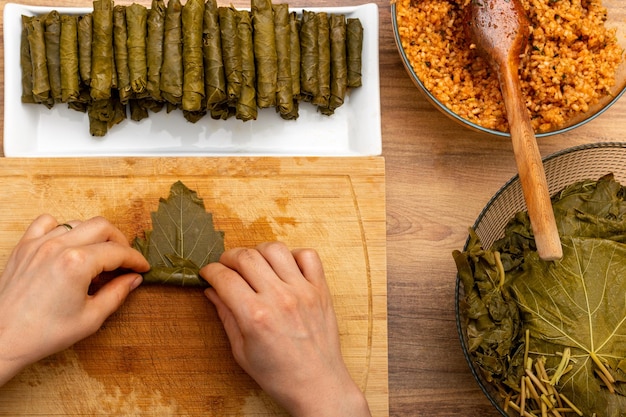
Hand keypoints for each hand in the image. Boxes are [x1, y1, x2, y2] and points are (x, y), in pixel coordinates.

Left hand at [0, 214, 148, 385]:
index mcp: (77, 263)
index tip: (142, 267)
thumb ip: (117, 294)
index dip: (135, 259)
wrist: (3, 339)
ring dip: (94, 236)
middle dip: (120, 241)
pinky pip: (47, 222)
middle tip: (125, 260)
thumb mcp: (91, 318)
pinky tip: (68, 244)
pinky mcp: (24, 246)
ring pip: (78, 223)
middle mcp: (59, 246)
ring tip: (98, 255)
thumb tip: (133, 279)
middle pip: (102, 226)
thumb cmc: (45, 333)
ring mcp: (39, 243)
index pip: (118, 251)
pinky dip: (62, 228)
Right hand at [200, 242, 370, 416]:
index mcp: (255, 316)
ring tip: (254, 264)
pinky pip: (308, 255)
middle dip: (229, 257)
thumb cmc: (278, 374)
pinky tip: (284, 268)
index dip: (210, 271)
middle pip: (246, 256)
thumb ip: (226, 316)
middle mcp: (279, 298)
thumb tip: (211, 291)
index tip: (208, 273)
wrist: (317, 384)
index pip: (224, 277)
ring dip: (258, 252)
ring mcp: (302, 291)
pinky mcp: (320, 290)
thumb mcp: (241, 351)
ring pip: (275, 249)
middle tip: (226, 266)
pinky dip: (294, 255)